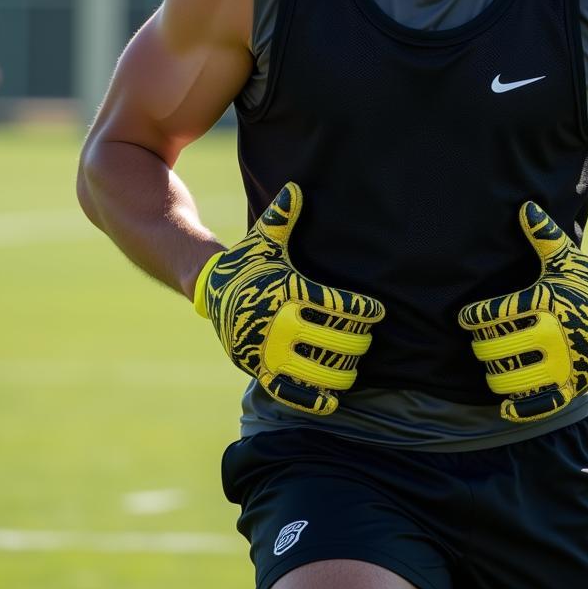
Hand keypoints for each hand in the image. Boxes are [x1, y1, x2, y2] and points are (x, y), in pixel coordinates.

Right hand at [194, 182, 384, 415]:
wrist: (210, 289)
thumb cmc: (248, 262)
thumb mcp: (264, 239)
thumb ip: (282, 216)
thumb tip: (295, 188)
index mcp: (286, 290)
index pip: (335, 305)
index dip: (361, 311)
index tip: (377, 312)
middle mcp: (278, 321)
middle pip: (332, 340)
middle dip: (357, 342)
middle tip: (368, 340)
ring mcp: (267, 349)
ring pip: (316, 368)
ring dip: (342, 371)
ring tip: (354, 365)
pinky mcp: (256, 369)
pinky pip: (288, 392)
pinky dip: (313, 400)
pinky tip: (333, 401)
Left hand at [458, 202, 587, 422]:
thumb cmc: (586, 279)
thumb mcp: (564, 256)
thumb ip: (542, 233)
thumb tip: (525, 206)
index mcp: (546, 301)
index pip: (495, 315)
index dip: (473, 318)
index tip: (465, 318)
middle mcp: (554, 333)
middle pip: (498, 349)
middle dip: (482, 348)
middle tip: (478, 344)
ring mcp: (565, 363)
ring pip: (513, 379)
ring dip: (495, 375)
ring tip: (492, 366)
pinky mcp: (575, 384)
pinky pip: (539, 404)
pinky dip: (518, 407)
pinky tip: (504, 403)